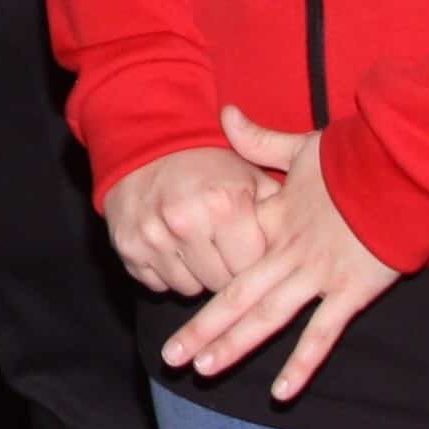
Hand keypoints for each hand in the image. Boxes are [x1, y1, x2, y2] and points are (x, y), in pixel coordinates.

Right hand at [103, 141, 276, 296]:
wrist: (145, 139)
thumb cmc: (206, 163)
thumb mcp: (250, 175)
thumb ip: (280, 210)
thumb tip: (302, 249)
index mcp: (224, 204)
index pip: (252, 271)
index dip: (254, 262)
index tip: (250, 249)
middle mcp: (184, 222)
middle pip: (221, 285)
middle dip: (226, 271)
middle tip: (223, 246)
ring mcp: (151, 236)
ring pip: (188, 288)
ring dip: (195, 273)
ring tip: (196, 243)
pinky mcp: (127, 246)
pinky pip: (157, 283)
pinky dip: (166, 270)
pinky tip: (171, 245)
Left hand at [168, 110, 402, 399]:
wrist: (401, 168)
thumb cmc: (356, 157)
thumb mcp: (300, 144)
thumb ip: (258, 138)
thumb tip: (223, 113)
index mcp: (273, 219)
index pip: (228, 255)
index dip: (202, 277)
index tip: (174, 292)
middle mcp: (287, 252)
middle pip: (236, 296)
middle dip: (202, 327)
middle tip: (171, 356)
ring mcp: (317, 274)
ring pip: (267, 318)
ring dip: (235, 345)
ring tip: (204, 369)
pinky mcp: (351, 291)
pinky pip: (322, 334)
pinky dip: (302, 364)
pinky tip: (281, 391)